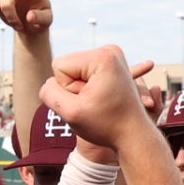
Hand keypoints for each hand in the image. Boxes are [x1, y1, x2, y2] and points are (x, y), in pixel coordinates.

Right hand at [42, 47, 156, 153]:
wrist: (134, 134)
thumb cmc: (106, 126)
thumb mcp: (71, 112)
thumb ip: (49, 93)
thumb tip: (49, 82)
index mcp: (101, 56)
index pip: (59, 67)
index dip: (67, 89)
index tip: (88, 101)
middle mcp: (109, 50)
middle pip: (66, 66)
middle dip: (74, 88)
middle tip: (94, 103)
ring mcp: (111, 56)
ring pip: (73, 71)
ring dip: (80, 90)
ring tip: (99, 102)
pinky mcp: (111, 64)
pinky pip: (84, 73)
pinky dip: (88, 88)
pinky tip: (101, 96)